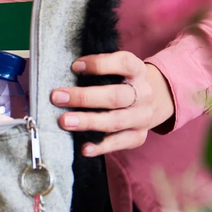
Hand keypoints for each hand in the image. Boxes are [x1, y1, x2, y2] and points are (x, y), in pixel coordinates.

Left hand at [49, 51, 174, 156]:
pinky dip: (100, 146)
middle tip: (57, 97)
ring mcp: (142, 117)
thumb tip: (65, 70)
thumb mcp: (118, 68)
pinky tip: (84, 148)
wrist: (154, 100)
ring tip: (65, 121)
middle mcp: (143, 94)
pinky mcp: (139, 136)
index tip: (75, 66)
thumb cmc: (123, 80)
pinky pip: (119, 143)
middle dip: (84, 97)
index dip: (99, 64)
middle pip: (115, 96)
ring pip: (115, 121)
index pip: (123, 64)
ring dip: (88, 122)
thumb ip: (98, 68)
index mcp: (137, 71)